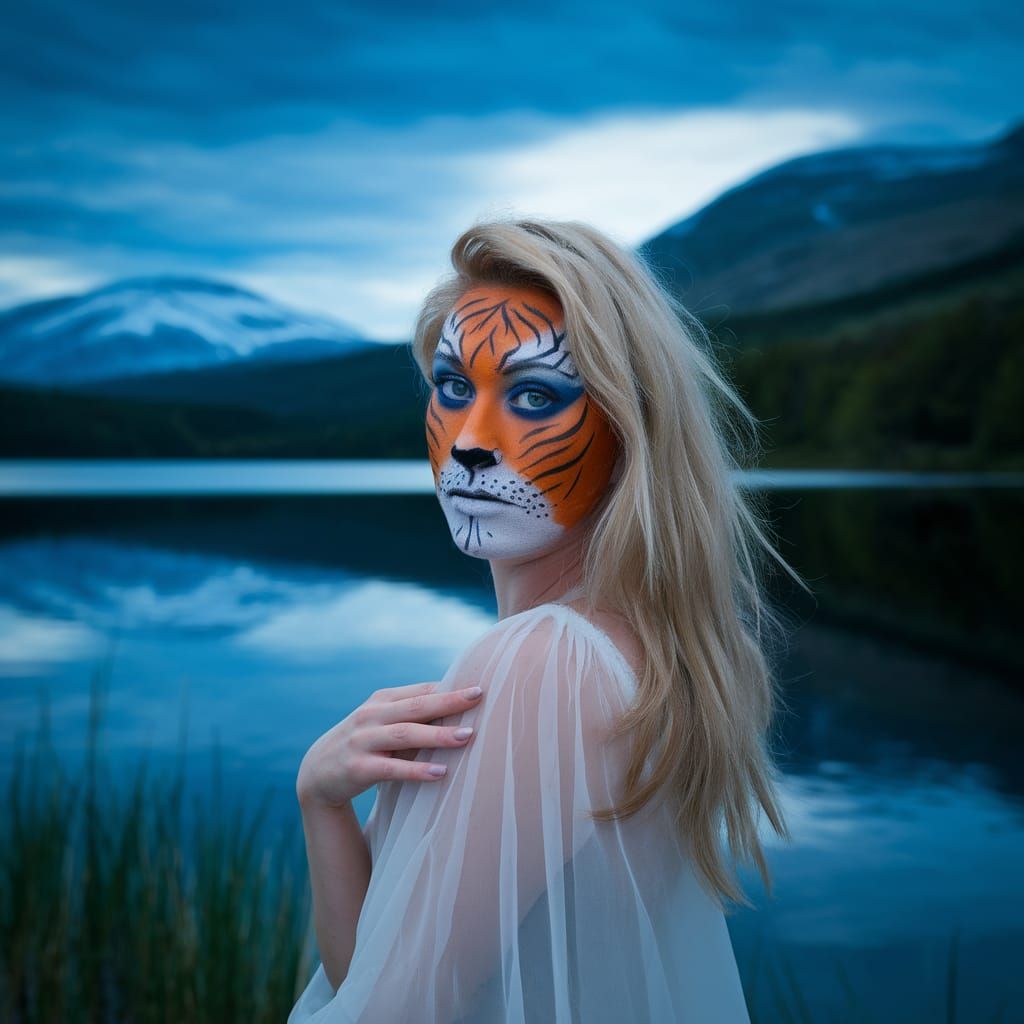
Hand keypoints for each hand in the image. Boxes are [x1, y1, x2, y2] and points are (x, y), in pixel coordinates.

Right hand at [296, 681, 483, 807]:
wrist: (318, 772)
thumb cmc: (365, 743)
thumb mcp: (383, 722)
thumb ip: (413, 714)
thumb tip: (459, 706)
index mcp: (383, 700)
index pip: (421, 690)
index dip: (450, 688)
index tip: (481, 686)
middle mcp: (372, 715)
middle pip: (417, 706)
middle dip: (449, 702)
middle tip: (479, 698)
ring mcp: (363, 740)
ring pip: (405, 734)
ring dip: (437, 736)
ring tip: (467, 736)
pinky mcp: (358, 768)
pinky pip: (391, 768)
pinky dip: (416, 770)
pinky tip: (440, 772)